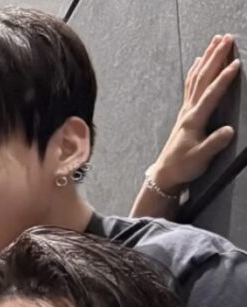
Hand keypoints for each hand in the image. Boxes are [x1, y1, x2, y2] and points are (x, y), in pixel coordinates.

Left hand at [149, 34, 239, 194]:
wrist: (165, 174)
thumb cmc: (183, 167)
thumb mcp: (200, 158)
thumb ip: (214, 144)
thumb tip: (229, 131)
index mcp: (194, 120)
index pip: (210, 95)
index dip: (223, 79)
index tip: (236, 63)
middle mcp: (188, 111)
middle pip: (202, 79)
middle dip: (215, 57)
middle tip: (227, 38)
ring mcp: (185, 110)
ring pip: (196, 78)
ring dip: (207, 58)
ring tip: (216, 40)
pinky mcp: (185, 112)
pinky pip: (190, 85)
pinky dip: (196, 70)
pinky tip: (199, 60)